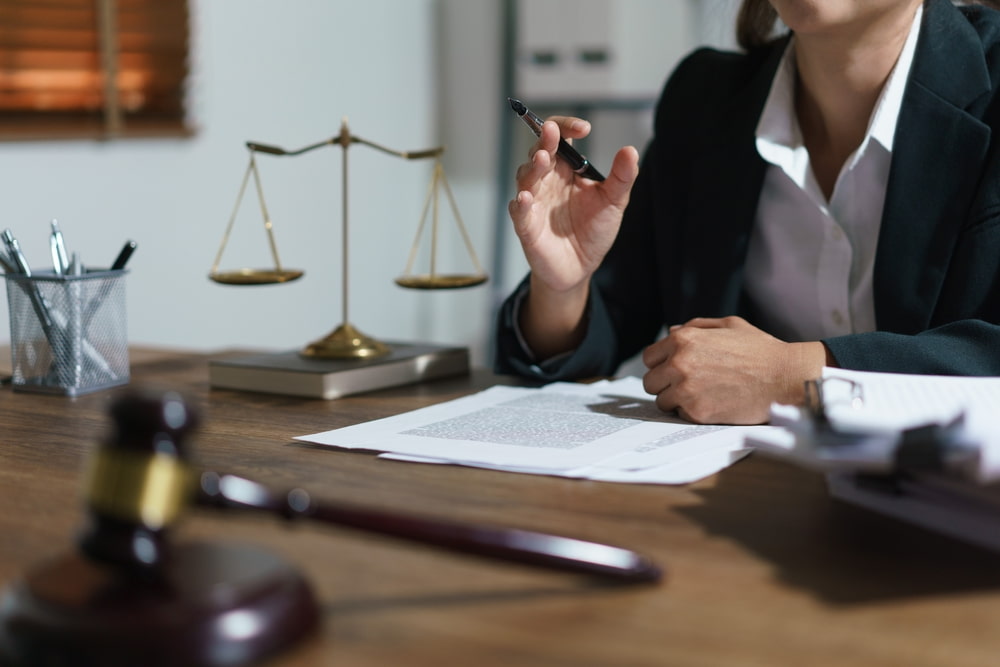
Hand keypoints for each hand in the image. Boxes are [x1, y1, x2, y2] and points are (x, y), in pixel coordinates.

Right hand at [508, 117, 638, 294]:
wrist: (581, 267)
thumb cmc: (593, 231)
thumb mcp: (614, 202)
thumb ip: (621, 177)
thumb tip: (630, 150)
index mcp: (566, 170)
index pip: (560, 139)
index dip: (566, 127)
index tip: (584, 128)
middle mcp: (547, 181)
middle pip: (539, 153)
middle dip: (545, 140)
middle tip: (552, 131)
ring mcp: (535, 203)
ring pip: (526, 178)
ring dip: (533, 167)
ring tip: (542, 159)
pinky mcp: (527, 227)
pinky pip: (519, 212)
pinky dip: (521, 204)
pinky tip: (526, 198)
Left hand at [641, 316, 828, 424]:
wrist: (785, 377)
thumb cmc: (760, 350)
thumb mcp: (729, 325)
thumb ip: (695, 327)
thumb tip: (670, 332)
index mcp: (683, 340)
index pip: (649, 358)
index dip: (661, 364)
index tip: (674, 370)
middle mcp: (679, 363)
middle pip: (651, 382)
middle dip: (666, 384)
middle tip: (688, 385)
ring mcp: (686, 389)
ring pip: (662, 402)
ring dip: (677, 401)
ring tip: (702, 395)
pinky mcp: (697, 412)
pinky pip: (680, 415)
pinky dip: (692, 412)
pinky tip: (713, 403)